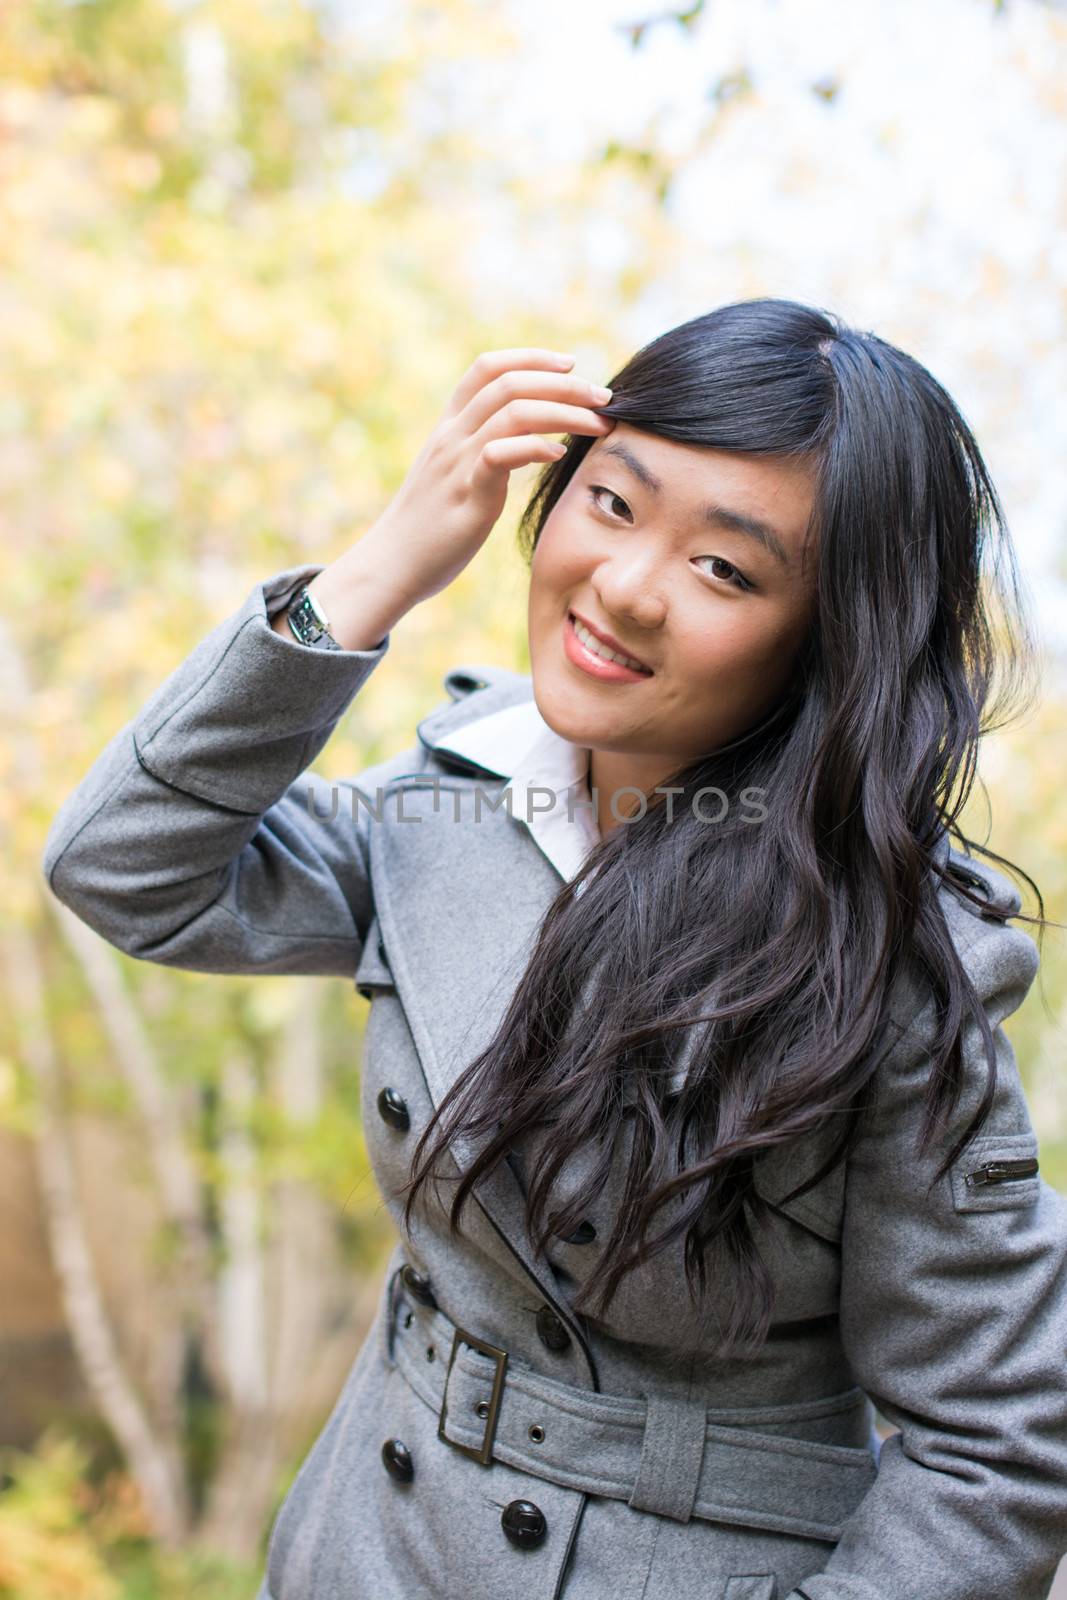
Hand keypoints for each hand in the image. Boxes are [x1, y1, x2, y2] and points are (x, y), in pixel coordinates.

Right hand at [356, 347, 614, 607]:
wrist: (391, 564)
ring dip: (564, 411)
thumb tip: (526, 443)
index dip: (531, 358)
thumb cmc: (428, 528)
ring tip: (597, 423)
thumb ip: (484, 452)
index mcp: (449, 426)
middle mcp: (451, 435)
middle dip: (564, 383)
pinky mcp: (466, 493)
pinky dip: (536, 447)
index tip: (569, 364)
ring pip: (513, 412)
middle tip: (603, 396)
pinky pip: (501, 454)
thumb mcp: (453, 477)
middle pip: (510, 383)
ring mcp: (457, 461)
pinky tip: (559, 453)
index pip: (488, 368)